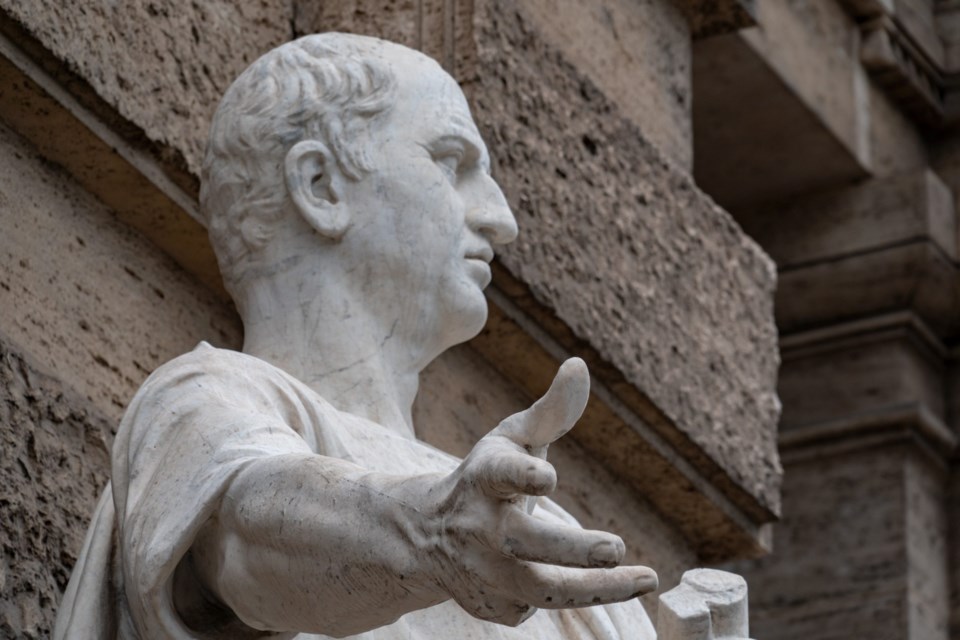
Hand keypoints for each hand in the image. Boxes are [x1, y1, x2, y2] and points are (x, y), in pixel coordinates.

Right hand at [425, 357, 657, 625]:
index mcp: (485, 477)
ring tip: (645, 578)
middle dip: (571, 549)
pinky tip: (579, 580)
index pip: (501, 476)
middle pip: (524, 543)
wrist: (426, 535)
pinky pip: (535, 608)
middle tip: (615, 547)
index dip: (523, 477)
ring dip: (594, 590)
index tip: (548, 478)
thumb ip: (551, 410)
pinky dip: (565, 594)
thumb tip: (580, 365)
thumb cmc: (486, 477)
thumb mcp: (512, 439)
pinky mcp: (489, 605)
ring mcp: (481, 571)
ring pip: (538, 590)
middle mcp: (479, 527)